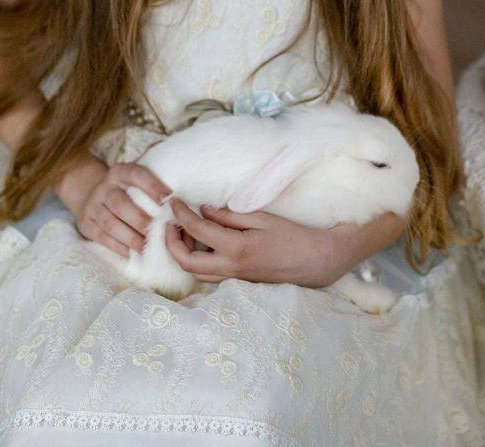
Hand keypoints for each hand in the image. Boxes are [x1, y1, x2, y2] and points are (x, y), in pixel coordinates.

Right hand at [73, 162, 171, 257]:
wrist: (90, 194)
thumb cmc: (125, 190)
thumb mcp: (134, 180)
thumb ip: (154, 184)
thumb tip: (181, 201)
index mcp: (119, 172)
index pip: (135, 174)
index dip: (152, 185)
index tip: (169, 198)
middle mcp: (103, 187)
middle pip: (121, 205)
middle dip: (142, 221)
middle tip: (161, 233)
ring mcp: (92, 206)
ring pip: (111, 224)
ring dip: (132, 238)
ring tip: (149, 247)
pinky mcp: (86, 224)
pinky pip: (102, 238)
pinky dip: (119, 247)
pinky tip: (133, 253)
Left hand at [164, 198, 345, 287]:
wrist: (314, 261)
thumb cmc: (291, 236)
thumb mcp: (261, 218)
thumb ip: (229, 216)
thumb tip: (203, 211)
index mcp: (236, 248)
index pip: (197, 231)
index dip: (181, 215)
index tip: (174, 202)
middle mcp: (231, 268)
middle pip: (186, 262)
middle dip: (171, 242)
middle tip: (170, 223)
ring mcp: (234, 279)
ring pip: (196, 272)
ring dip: (184, 253)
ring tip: (187, 231)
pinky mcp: (238, 282)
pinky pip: (210, 274)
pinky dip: (199, 260)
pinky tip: (204, 244)